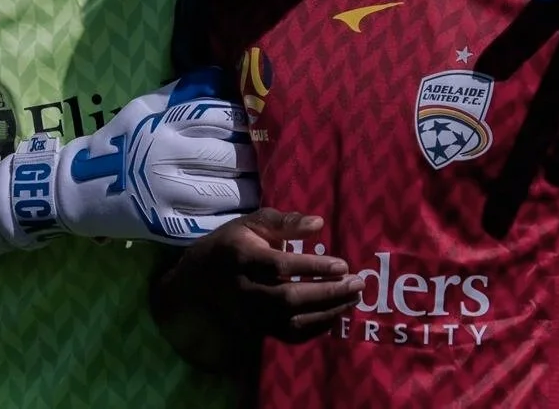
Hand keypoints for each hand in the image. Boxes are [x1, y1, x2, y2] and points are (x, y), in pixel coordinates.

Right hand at [0, 68, 257, 247]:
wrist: (80, 187)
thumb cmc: (119, 142)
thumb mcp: (143, 107)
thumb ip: (182, 93)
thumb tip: (220, 76)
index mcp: (163, 124)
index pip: (219, 118)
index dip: (246, 124)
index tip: (259, 128)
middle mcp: (165, 156)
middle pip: (228, 157)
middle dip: (254, 160)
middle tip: (266, 161)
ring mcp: (165, 193)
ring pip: (225, 192)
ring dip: (250, 191)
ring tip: (259, 188)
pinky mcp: (165, 225)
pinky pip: (211, 223)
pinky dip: (233, 218)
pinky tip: (243, 214)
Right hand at [162, 209, 362, 342]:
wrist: (200, 279)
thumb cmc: (233, 243)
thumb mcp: (252, 223)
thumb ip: (285, 222)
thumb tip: (318, 223)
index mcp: (242, 257)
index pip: (280, 266)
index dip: (312, 267)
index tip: (343, 264)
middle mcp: (245, 289)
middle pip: (289, 298)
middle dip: (327, 293)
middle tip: (357, 284)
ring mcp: (250, 314)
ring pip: (292, 321)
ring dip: (327, 312)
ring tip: (353, 299)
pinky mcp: (257, 330)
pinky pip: (290, 335)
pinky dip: (316, 328)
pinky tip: (335, 314)